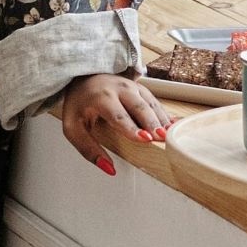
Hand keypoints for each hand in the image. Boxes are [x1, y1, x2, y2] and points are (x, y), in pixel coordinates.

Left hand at [58, 73, 174, 175]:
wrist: (83, 77)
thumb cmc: (79, 104)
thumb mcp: (73, 127)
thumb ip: (87, 148)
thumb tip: (109, 168)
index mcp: (100, 97)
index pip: (118, 115)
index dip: (132, 128)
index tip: (145, 138)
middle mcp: (118, 89)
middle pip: (139, 108)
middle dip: (152, 123)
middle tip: (162, 138)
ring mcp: (132, 87)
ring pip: (151, 104)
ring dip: (162, 120)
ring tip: (170, 135)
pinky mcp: (141, 89)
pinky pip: (155, 103)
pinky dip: (165, 115)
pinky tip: (174, 126)